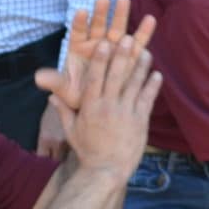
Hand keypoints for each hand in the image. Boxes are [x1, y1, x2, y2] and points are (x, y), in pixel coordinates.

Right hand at [39, 17, 159, 181]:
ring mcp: (126, 113)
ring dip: (141, 66)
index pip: (95, 78)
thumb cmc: (88, 151)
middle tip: (126, 38)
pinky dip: (152, 86)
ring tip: (146, 50)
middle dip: (121, 56)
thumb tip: (51, 96)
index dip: (100, 59)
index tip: (103, 43)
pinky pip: (147, 99)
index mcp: (90, 106)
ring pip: (134, 84)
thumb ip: (63, 111)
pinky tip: (156, 74)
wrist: (106, 171)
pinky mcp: (140, 121)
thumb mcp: (71, 131)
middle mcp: (108, 106)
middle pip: (115, 76)